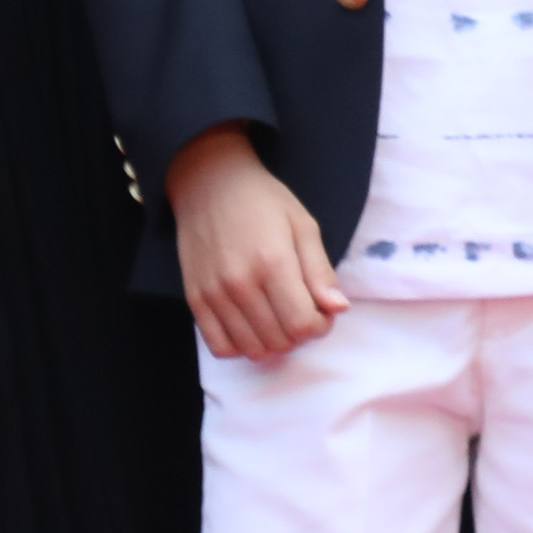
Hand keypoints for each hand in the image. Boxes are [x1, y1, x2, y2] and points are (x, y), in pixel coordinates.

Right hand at [167, 123, 343, 362]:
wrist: (209, 183)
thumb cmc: (262, 200)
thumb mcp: (303, 225)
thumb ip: (320, 271)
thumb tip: (338, 309)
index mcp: (273, 263)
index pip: (302, 324)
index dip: (320, 325)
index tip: (321, 310)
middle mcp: (240, 284)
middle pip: (280, 341)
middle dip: (299, 333)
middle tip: (300, 309)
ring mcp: (213, 294)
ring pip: (252, 349)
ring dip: (273, 342)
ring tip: (277, 315)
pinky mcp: (194, 299)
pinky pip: (220, 347)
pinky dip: (241, 346)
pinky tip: (251, 325)